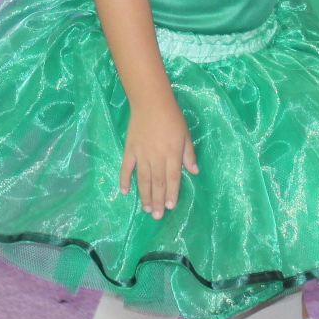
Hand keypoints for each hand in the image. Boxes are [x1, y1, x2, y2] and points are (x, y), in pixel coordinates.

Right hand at [120, 92, 197, 218]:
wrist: (151, 102)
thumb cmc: (172, 117)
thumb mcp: (186, 134)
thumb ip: (189, 154)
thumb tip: (194, 172)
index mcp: (172, 153)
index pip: (172, 177)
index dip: (171, 193)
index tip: (170, 207)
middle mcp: (157, 156)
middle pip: (157, 182)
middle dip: (157, 200)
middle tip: (157, 216)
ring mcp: (141, 153)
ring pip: (143, 179)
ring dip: (145, 195)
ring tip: (146, 209)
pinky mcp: (130, 149)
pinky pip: (126, 167)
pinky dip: (124, 179)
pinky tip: (125, 192)